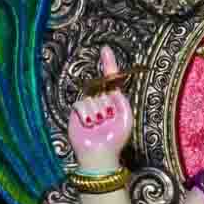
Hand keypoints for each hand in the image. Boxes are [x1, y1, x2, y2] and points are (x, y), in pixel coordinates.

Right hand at [68, 46, 133, 172]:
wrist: (100, 154)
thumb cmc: (116, 138)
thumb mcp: (126, 118)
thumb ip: (122, 101)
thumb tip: (113, 88)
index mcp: (115, 100)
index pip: (111, 78)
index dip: (109, 63)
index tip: (105, 49)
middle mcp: (101, 101)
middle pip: (101, 89)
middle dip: (106, 103)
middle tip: (108, 119)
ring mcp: (89, 106)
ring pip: (91, 98)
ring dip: (97, 112)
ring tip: (99, 125)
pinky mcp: (77, 113)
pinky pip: (81, 104)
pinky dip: (86, 114)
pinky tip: (90, 125)